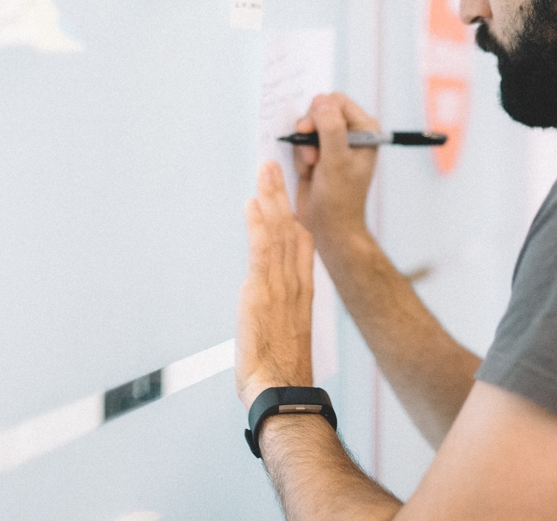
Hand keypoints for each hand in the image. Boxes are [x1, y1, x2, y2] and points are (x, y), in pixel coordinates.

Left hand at [235, 161, 314, 408]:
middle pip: (290, 228)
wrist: (281, 390)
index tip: (288, 193)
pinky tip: (254, 204)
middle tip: (272, 166)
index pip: (301, 245)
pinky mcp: (262, 292)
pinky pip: (263, 251)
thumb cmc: (281, 372)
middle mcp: (294, 282)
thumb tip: (274, 308)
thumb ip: (281, 314)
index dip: (294, 216)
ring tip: (265, 171)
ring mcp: (280, 285)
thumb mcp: (285, 336)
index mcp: (302, 292)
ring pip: (278, 232)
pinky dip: (259, 224)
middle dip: (281, 195)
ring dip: (271, 198)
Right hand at [291, 93, 380, 250]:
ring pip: (307, 128)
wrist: (330, 227)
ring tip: (312, 168)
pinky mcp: (320, 154)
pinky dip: (300, 157)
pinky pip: (301, 143)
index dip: (319, 113)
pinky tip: (308, 173)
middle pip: (319, 111)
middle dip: (309, 132)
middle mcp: (351, 133)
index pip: (336, 101)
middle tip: (312, 155)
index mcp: (365, 129)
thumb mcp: (336, 161)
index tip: (308, 131)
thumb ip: (330, 128)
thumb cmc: (340, 198)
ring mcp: (334, 143)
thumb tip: (322, 100)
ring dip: (303, 148)